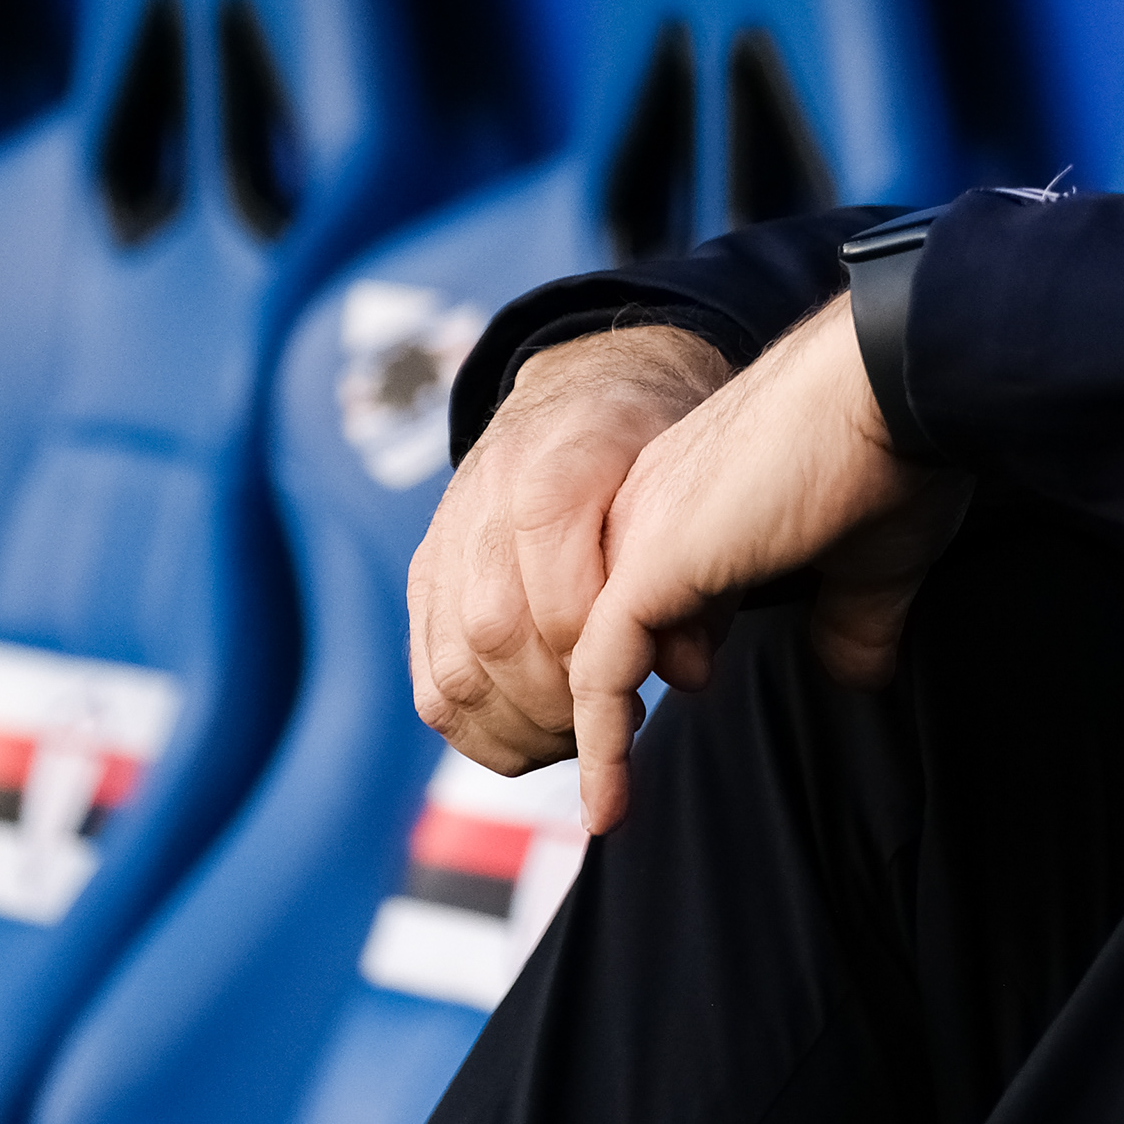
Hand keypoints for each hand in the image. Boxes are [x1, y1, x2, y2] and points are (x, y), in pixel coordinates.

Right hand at [408, 325, 726, 776]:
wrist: (592, 386)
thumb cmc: (661, 443)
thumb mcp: (697, 484)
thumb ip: (697, 572)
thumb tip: (685, 676)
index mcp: (559, 466)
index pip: (560, 602)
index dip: (596, 666)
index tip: (639, 695)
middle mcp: (486, 498)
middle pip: (496, 638)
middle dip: (557, 707)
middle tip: (607, 731)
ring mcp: (446, 537)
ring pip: (452, 668)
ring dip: (514, 727)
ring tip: (573, 737)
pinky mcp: (426, 573)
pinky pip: (428, 677)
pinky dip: (474, 726)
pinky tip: (530, 732)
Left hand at [565, 298, 971, 833]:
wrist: (890, 395)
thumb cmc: (893, 457)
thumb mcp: (870, 559)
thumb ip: (851, 617)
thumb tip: (857, 674)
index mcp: (692, 495)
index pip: (646, 591)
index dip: (665, 655)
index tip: (690, 700)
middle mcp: (648, 510)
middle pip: (593, 624)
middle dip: (601, 705)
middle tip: (619, 780)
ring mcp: (638, 539)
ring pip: (579, 657)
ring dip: (590, 738)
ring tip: (610, 806)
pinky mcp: (647, 572)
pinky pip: (599, 679)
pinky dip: (602, 747)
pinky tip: (611, 806)